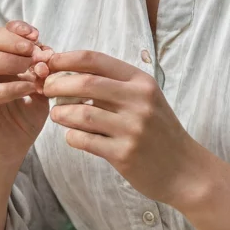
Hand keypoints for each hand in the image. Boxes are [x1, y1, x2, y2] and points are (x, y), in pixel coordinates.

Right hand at [0, 21, 52, 168]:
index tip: (37, 36)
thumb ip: (40, 66)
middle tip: (36, 53)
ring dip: (9, 62)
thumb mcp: (36, 81)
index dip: (15, 29)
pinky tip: (29, 89)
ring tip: (33, 70)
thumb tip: (46, 53)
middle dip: (12, 42)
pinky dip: (10, 88)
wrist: (12, 143)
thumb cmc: (23, 107)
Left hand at [41, 50, 209, 206]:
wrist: (184, 170)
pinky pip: (84, 140)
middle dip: (56, 84)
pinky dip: (71, 136)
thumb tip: (67, 72)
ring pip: (80, 114)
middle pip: (84, 83)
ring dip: (60, 113)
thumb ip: (113, 85)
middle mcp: (138, 101)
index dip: (64, 58)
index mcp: (140, 82)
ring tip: (57, 115)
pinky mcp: (124, 154)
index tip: (48, 63)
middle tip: (46, 89)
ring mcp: (132, 128)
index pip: (94, 60)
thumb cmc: (158, 131)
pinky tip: (73, 135)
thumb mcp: (145, 99)